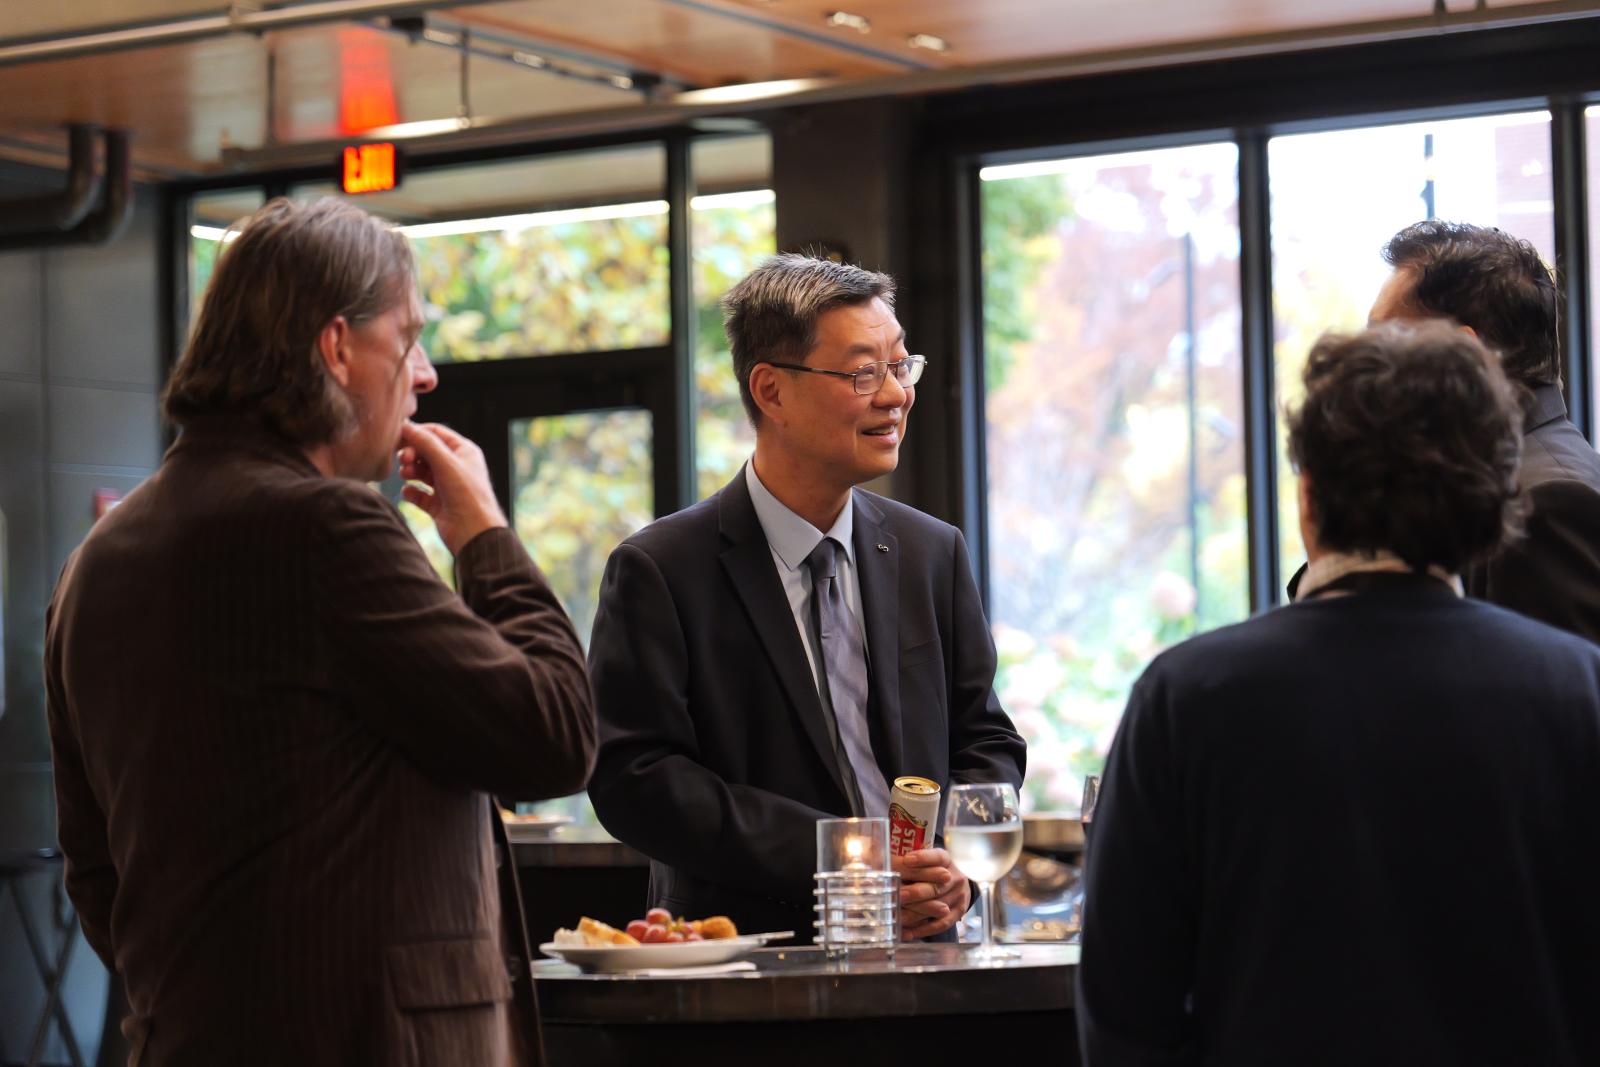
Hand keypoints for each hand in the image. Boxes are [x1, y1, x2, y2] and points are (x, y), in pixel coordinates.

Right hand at [398, 421, 507, 554]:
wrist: (473, 532)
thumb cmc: (467, 494)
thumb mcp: (446, 463)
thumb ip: (425, 443)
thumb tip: (406, 426)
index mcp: (464, 452)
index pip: (437, 433)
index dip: (418, 433)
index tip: (399, 436)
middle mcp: (456, 468)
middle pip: (426, 452)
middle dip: (412, 454)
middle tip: (404, 460)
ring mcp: (447, 487)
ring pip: (421, 473)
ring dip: (410, 471)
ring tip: (406, 475)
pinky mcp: (438, 505)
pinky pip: (419, 494)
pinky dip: (411, 492)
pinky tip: (408, 493)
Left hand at [894, 847, 969, 939]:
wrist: (955, 884)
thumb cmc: (930, 870)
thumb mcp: (923, 861)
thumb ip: (906, 863)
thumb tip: (880, 863)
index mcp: (945, 859)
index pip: (936, 857)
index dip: (922, 858)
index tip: (906, 860)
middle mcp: (954, 877)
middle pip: (935, 886)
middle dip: (914, 893)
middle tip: (898, 896)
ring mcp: (958, 895)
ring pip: (937, 907)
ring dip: (915, 914)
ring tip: (897, 917)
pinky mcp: (958, 912)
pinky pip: (940, 924)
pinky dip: (922, 930)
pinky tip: (907, 933)